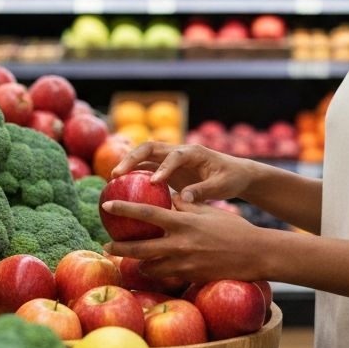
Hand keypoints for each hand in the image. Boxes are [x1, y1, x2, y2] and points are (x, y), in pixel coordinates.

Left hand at [101, 192, 267, 282]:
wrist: (254, 254)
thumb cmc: (232, 228)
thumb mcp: (208, 211)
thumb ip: (185, 206)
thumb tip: (167, 199)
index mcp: (184, 222)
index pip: (146, 214)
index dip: (124, 210)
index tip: (106, 205)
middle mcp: (180, 244)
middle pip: (139, 248)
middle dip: (119, 247)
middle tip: (106, 244)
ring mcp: (184, 264)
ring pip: (149, 266)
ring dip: (138, 262)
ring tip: (131, 257)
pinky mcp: (189, 277)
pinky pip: (165, 277)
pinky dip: (156, 272)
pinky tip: (153, 268)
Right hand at [111, 141, 253, 203]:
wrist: (235, 173)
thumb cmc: (231, 178)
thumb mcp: (222, 186)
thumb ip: (203, 191)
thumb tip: (184, 200)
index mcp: (194, 152)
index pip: (175, 155)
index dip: (164, 167)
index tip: (155, 182)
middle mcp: (179, 151)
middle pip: (151, 147)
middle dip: (132, 158)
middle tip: (117, 174)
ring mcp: (171, 158)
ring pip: (145, 156)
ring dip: (128, 164)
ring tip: (113, 180)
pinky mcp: (168, 168)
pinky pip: (147, 168)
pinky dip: (134, 174)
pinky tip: (122, 189)